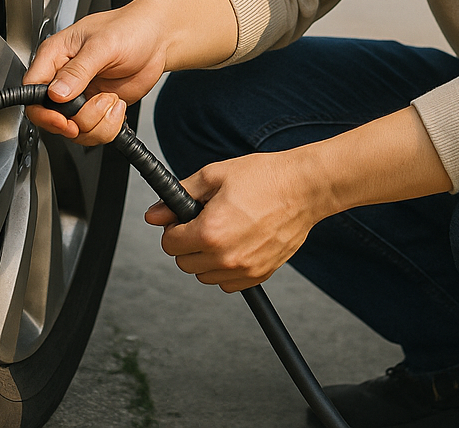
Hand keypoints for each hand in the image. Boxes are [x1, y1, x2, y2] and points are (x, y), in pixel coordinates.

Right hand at [23, 0, 237, 145]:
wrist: (157, 39)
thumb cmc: (130, 28)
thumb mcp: (103, 45)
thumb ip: (79, 69)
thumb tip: (57, 92)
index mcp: (55, 56)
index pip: (32, 90)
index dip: (43, 111)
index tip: (64, 119)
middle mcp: (64, 78)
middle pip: (51, 118)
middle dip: (77, 120)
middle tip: (99, 105)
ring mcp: (81, 95)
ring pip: (74, 129)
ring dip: (97, 122)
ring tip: (112, 100)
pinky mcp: (98, 107)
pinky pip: (94, 131)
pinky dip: (109, 126)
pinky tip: (117, 105)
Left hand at [146, 150, 330, 292]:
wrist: (304, 188)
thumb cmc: (265, 177)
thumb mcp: (215, 175)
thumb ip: (180, 195)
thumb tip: (154, 214)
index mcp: (209, 231)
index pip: (170, 244)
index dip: (174, 227)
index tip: (185, 218)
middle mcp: (225, 257)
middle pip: (184, 263)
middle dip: (188, 242)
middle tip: (206, 220)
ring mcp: (244, 269)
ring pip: (205, 276)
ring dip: (206, 258)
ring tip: (224, 230)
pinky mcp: (260, 274)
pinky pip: (228, 283)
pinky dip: (226, 269)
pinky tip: (237, 243)